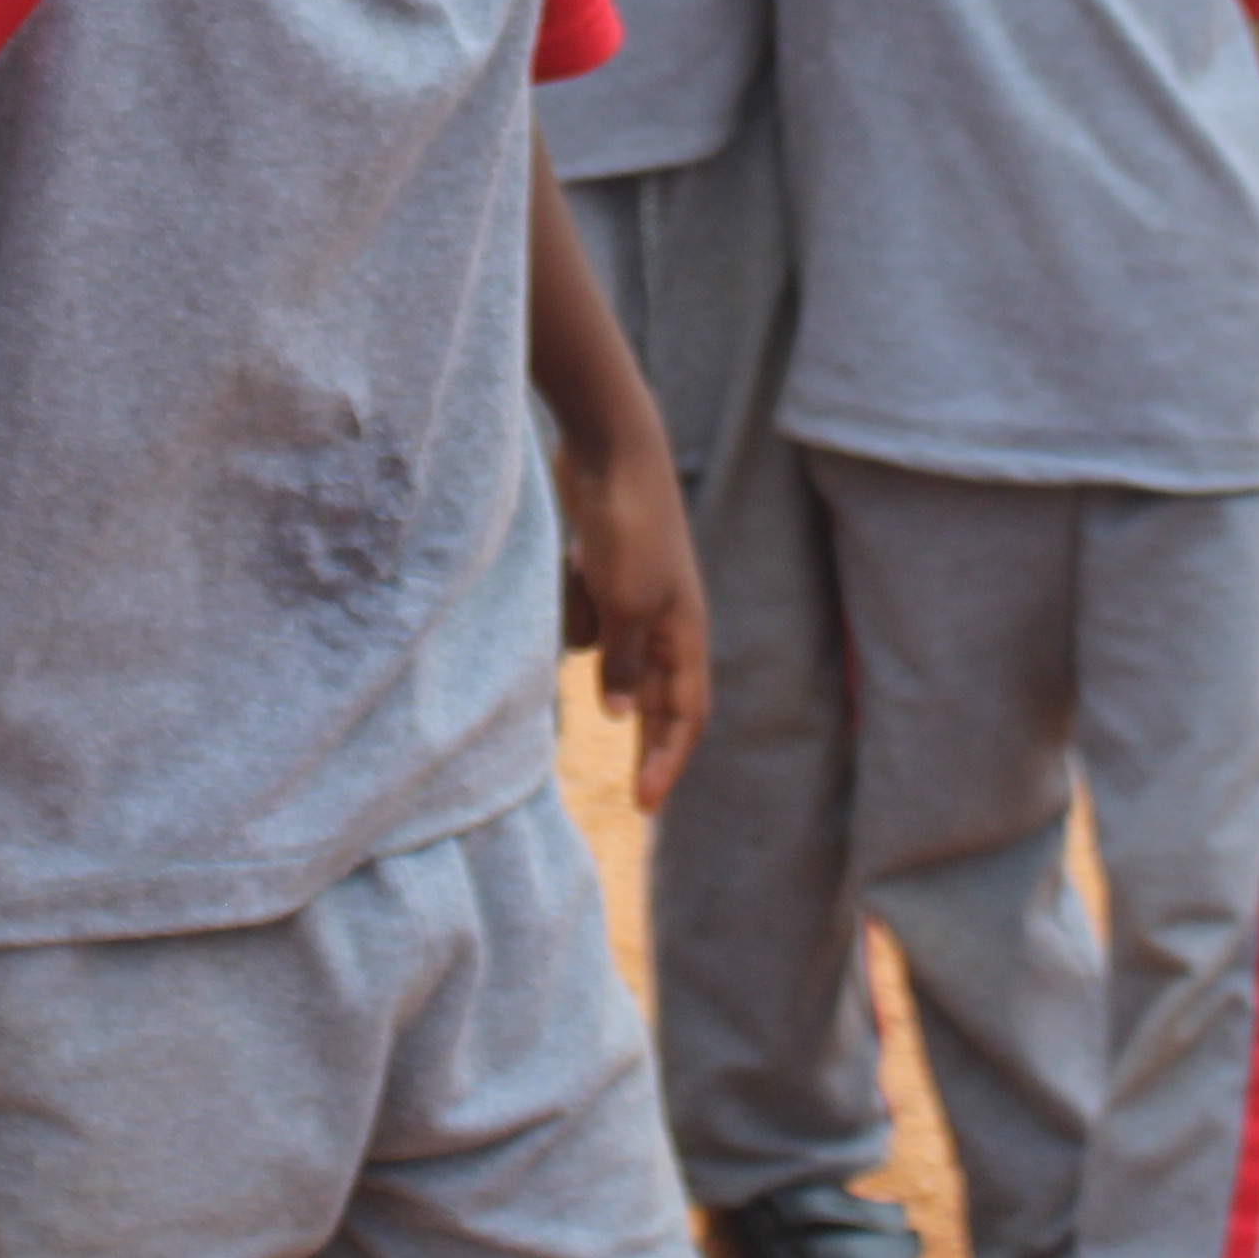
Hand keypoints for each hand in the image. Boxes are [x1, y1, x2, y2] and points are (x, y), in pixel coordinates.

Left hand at [552, 429, 710, 808]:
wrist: (611, 450)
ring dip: (589, 636)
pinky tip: (572, 560)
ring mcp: (636, 596)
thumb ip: (625, 662)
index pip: (686, 712)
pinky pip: (584, 613)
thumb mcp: (626, 605)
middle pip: (657, 697)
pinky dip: (572, 599)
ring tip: (580, 581)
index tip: (644, 807)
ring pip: (608, 651)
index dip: (668, 760)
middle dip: (647, 743)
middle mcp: (668, 620)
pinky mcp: (605, 573)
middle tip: (638, 796)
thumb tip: (621, 712)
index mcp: (686, 632)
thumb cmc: (628, 528)